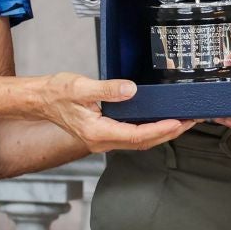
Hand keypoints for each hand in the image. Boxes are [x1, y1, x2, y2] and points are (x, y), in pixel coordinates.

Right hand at [38, 72, 192, 153]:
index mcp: (97, 132)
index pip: (136, 135)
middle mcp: (101, 141)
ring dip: (161, 133)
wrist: (40, 100)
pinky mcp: (103, 134)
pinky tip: (158, 121)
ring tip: (181, 121)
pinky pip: (131, 136)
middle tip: (190, 122)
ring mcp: (102, 139)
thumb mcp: (81, 87)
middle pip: (142, 143)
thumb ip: (107, 89)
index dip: (159, 130)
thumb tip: (130, 90)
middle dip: (168, 133)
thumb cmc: (56, 93)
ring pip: (138, 142)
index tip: (177, 122)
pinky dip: (148, 130)